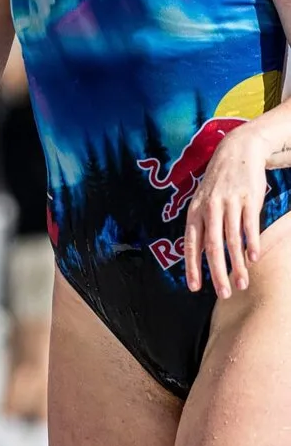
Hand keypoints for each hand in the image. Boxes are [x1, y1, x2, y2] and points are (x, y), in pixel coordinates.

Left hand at [184, 127, 268, 299]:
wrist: (237, 151)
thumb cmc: (218, 183)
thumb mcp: (202, 202)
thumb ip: (201, 227)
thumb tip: (199, 256)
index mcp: (195, 211)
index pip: (191, 243)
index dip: (192, 266)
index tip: (195, 288)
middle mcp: (210, 208)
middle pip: (212, 246)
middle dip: (217, 273)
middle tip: (223, 294)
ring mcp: (229, 203)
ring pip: (232, 240)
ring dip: (237, 264)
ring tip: (242, 283)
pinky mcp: (248, 199)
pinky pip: (249, 225)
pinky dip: (251, 244)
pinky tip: (253, 259)